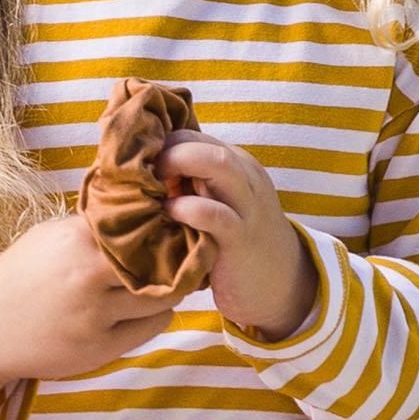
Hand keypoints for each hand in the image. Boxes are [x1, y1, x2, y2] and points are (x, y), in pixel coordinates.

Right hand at [0, 211, 184, 394]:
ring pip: (166, 296)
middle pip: (164, 260)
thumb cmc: (20, 276)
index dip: (163, 224)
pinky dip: (155, 316)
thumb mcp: (51, 236)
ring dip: (169, 289)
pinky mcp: (100, 347)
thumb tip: (145, 208)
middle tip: (181, 254)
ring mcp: (95, 314)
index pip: (145, 224)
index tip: (170, 225)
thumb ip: (94, 225)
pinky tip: (141, 309)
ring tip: (160, 283)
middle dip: (176, 257)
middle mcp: (89, 275)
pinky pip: (152, 326)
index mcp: (77, 239)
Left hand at [161, 136, 317, 341]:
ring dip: (177, 167)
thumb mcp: (217, 203)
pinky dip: (186, 208)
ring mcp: (246, 204)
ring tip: (154, 188)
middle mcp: (244, 176)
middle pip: (202, 143)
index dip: (160, 148)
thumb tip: (141, 176)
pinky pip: (213, 212)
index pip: (192, 136)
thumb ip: (191, 185)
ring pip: (216, 164)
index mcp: (235, 164)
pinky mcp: (240, 236)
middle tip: (141, 179)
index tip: (138, 171)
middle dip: (166, 153)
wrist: (279, 282)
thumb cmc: (234, 242)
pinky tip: (169, 214)